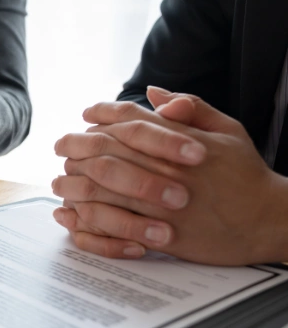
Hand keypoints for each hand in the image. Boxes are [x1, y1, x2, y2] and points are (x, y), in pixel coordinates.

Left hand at [52, 89, 287, 264]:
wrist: (269, 221)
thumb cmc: (246, 174)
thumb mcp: (227, 130)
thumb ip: (190, 107)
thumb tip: (153, 93)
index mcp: (179, 141)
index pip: (128, 120)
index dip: (101, 114)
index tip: (85, 115)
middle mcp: (165, 169)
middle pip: (104, 151)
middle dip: (75, 147)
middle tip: (62, 147)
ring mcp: (160, 203)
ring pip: (100, 189)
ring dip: (73, 183)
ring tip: (61, 180)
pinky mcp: (159, 234)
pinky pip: (111, 225)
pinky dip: (87, 219)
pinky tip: (74, 213)